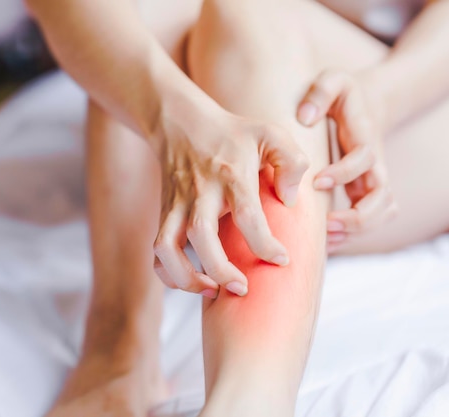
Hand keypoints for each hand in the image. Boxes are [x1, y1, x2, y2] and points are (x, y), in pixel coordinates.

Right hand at [153, 105, 308, 296]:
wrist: (180, 122)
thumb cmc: (233, 134)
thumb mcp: (270, 134)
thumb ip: (290, 161)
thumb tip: (289, 199)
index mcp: (232, 175)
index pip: (247, 214)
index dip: (265, 244)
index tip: (281, 260)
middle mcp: (201, 193)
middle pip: (201, 235)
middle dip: (220, 269)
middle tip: (242, 288)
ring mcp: (177, 205)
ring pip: (168, 247)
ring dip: (186, 277)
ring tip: (213, 291)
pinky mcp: (165, 213)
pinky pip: (157, 250)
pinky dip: (168, 273)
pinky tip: (191, 281)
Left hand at [297, 69, 397, 251]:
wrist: (367, 104)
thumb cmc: (343, 94)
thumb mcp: (333, 80)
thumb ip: (321, 92)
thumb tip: (304, 117)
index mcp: (366, 138)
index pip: (365, 160)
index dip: (344, 173)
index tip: (316, 181)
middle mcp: (375, 164)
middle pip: (384, 197)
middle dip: (358, 215)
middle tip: (326, 224)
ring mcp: (373, 180)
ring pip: (382, 213)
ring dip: (357, 230)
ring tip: (325, 238)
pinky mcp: (364, 191)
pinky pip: (369, 219)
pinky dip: (352, 233)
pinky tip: (324, 242)